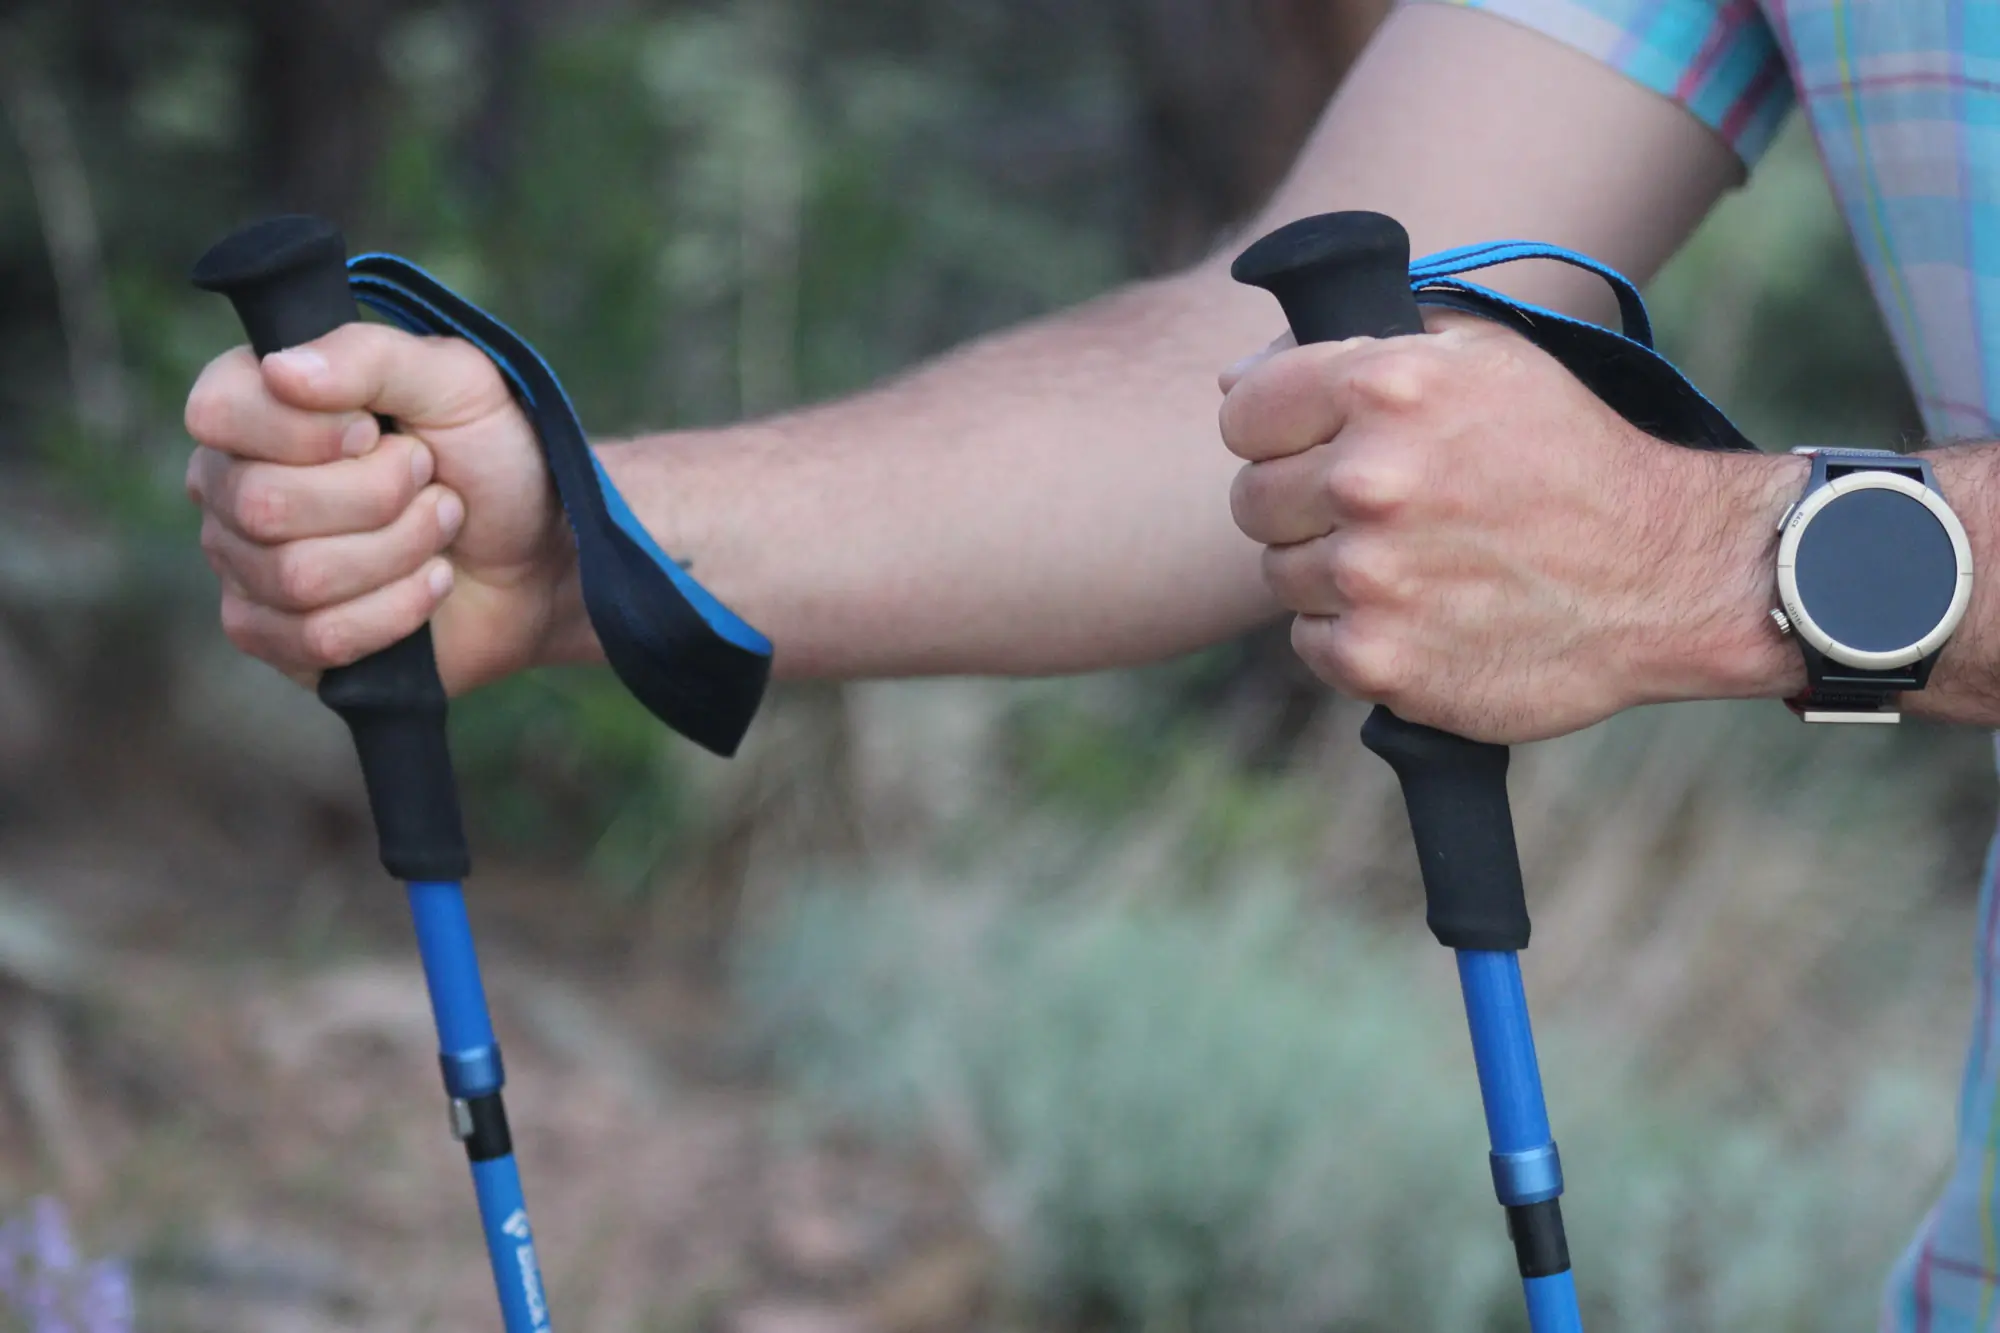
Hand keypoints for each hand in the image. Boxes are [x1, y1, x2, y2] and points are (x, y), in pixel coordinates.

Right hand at [185, 324, 578, 693]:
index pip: (217, 412)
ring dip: (400, 550)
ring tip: (440, 527)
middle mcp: (232, 485)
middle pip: (263, 504)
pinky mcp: (280, 640)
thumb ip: (370, 358)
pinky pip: (315, 638)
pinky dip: (397, 609)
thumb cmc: (491, 457)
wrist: (540, 555)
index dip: (306, 430)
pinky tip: (431, 584)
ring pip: (297, 576)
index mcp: (256, 405)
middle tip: (432, 480)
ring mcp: (247, 568)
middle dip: (379, 495)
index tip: (379, 430)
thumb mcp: (455, 381)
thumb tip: (280, 369)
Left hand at [1220, 314, 1802, 742]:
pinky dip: (1353, 634)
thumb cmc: (1570, 455)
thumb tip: (1237, 377)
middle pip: (1253, 498)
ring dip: (1332, 571)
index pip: (1244, 410)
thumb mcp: (1483, 358)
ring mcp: (1369, 577)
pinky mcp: (1377, 660)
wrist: (1667, 574)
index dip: (1276, 428)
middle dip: (1303, 503)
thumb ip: (1359, 347)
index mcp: (1386, 388)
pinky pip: (1310, 642)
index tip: (1313, 445)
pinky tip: (1421, 612)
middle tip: (1384, 512)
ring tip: (1417, 561)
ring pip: (1280, 572)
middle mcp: (1368, 480)